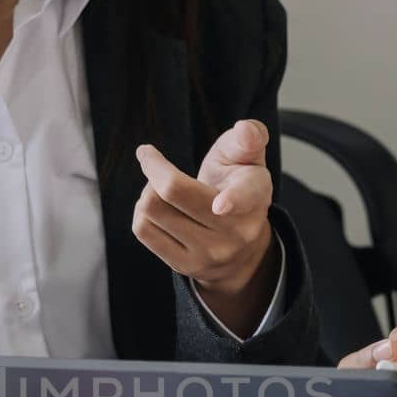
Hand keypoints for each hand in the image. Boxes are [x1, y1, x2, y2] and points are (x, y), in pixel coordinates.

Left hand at [133, 120, 279, 334]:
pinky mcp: (185, 266)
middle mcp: (236, 231)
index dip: (232, 200)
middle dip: (154, 168)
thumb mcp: (248, 160)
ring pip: (151, 209)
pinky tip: (156, 209)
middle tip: (154, 162)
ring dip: (148, 190)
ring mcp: (210, 253)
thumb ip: (249, 138)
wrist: (240, 246)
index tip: (221, 204)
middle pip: (172, 192)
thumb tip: (245, 130)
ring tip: (160, 189)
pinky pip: (142, 229)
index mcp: (255, 197)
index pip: (241, 197)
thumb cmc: (236, 187)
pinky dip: (141, 211)